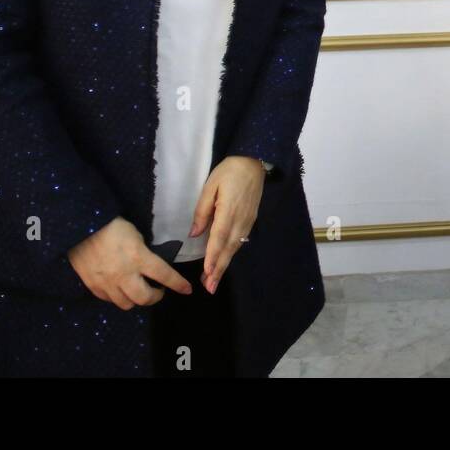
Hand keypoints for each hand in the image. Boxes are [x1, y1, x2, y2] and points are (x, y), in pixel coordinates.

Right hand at [68, 216, 192, 309]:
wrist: (81, 226)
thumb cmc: (113, 225)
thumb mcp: (136, 235)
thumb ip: (144, 253)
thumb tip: (151, 267)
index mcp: (138, 257)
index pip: (164, 275)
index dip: (178, 284)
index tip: (187, 289)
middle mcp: (124, 274)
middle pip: (144, 299)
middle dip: (155, 297)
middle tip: (158, 290)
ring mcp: (106, 283)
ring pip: (126, 304)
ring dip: (136, 299)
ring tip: (138, 290)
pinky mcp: (93, 286)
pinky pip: (109, 300)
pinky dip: (118, 296)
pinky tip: (119, 288)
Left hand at [189, 155, 265, 294]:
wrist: (254, 161)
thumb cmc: (229, 171)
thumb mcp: (210, 185)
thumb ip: (202, 210)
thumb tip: (194, 234)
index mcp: (228, 211)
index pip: (219, 238)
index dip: (212, 256)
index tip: (207, 273)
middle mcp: (240, 220)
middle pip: (228, 248)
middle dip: (218, 269)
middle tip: (209, 288)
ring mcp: (247, 221)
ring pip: (235, 247)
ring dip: (224, 264)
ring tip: (213, 280)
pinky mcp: (251, 220)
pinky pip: (240, 241)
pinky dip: (231, 254)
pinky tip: (225, 261)